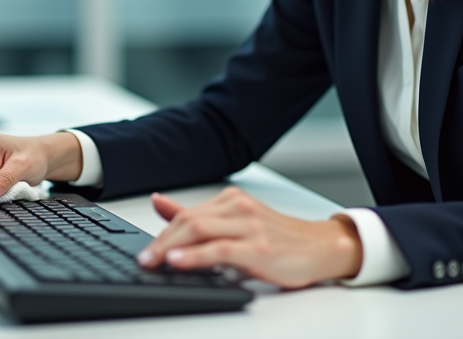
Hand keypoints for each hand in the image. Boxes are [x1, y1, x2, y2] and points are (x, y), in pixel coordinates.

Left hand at [136, 187, 362, 288]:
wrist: (320, 247)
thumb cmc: (279, 239)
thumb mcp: (234, 223)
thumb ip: (196, 215)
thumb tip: (159, 202)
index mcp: (230, 200)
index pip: (185, 214)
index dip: (160, 234)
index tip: (142, 251)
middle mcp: (238, 208)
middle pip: (188, 221)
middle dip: (160, 242)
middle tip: (141, 260)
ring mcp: (249, 226)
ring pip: (199, 230)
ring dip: (169, 247)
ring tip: (151, 262)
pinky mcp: (259, 247)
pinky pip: (219, 249)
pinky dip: (195, 256)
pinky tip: (178, 262)